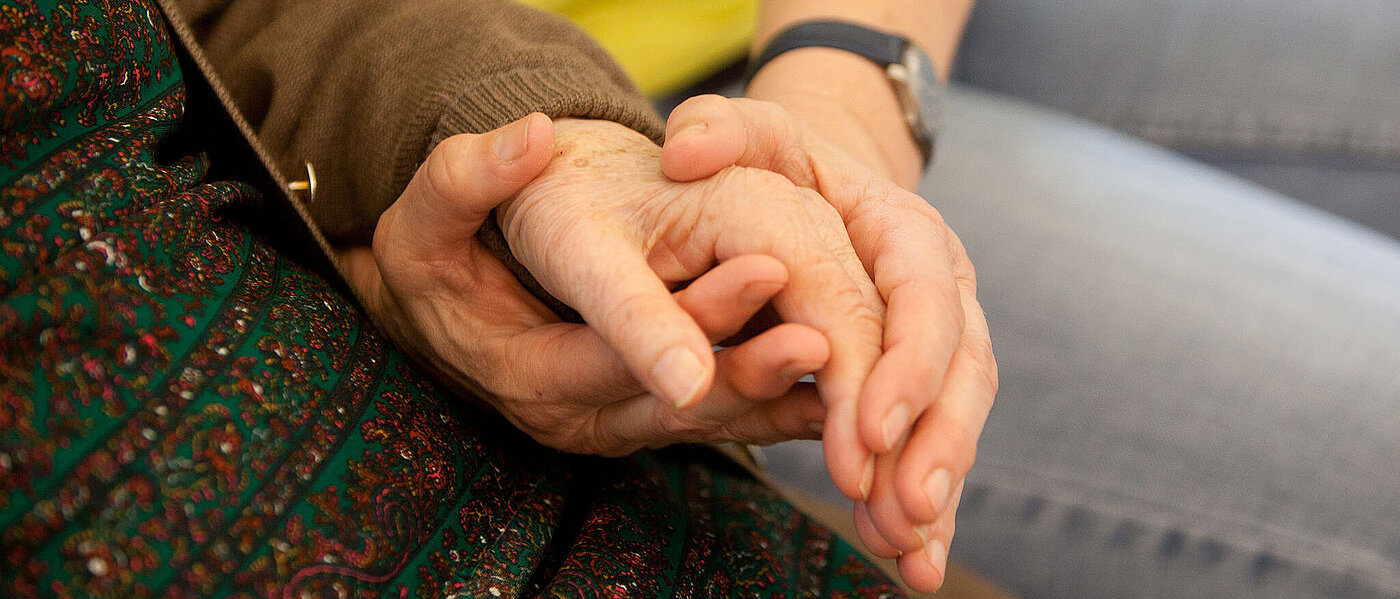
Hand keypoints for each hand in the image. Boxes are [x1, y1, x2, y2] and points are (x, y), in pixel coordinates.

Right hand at [340, 114, 832, 454]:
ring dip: (772, 394)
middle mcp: (573, 414)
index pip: (609, 353)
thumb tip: (531, 137)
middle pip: (673, 403)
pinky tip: (827, 393)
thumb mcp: (424, 221)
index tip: (761, 272)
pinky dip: (771, 412)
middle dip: (750, 367)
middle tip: (823, 332)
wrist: (439, 316)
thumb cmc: (434, 266)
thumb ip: (467, 178)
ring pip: (705, 423)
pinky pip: (715, 425)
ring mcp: (613, 427)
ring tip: (839, 356)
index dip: (686, 321)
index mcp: (523, 368)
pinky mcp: (642, 423)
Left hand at [661, 95, 996, 591]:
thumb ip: (718, 133)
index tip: (867, 428)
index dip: (901, 364)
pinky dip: (924, 504)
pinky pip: (933, 445)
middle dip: (932, 442)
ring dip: (932, 487)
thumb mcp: (746, 136)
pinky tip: (911, 562)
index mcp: (902, 228)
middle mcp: (939, 285)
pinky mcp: (922, 382)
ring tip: (904, 550)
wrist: (812, 185)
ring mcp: (939, 339)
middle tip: (898, 508)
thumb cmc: (772, 166)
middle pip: (957, 367)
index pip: (918, 295)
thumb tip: (683, 146)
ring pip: (954, 416)